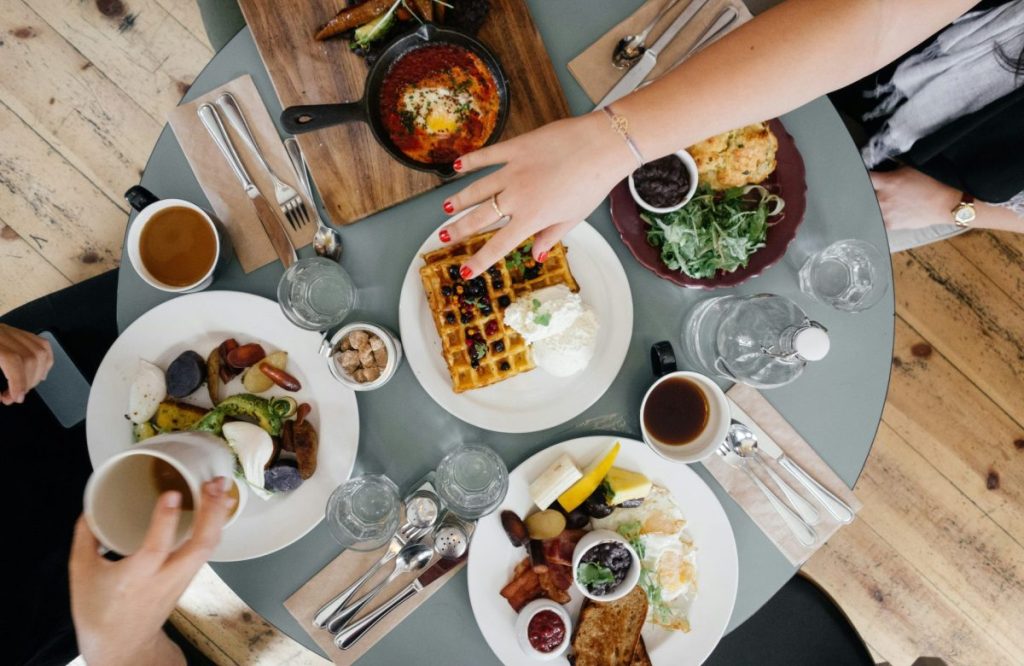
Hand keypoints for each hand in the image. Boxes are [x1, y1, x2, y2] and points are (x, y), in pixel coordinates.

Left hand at [0, 324, 52, 404]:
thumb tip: (2, 396)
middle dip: (27, 382)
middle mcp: (0, 333)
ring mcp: (8, 331)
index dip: (18, 381)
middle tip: (14, 396)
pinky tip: (37, 373)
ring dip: (37, 374)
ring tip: (23, 387)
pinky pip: (41, 344)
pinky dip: (44, 361)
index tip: (16, 397)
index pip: (12, 359)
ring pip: (40, 350)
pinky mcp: (14, 332)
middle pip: (30, 356)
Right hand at [70, 478, 235, 665]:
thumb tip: (91, 506)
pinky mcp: (188, 577)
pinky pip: (207, 550)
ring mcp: (181, 579)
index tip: (172, 494)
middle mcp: (165, 579)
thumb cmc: (99, 610)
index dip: (165, 520)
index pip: (155, 548)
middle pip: (199, 546)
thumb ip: (86, 537)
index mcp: (135, 579)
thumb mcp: (81, 574)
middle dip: (212, 513)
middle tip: (215, 484)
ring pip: (209, 548)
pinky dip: (215, 527)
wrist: (121, 645)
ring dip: (218, 517)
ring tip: (222, 488)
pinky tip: (218, 507)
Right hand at [438, 112, 633, 277]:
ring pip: (477, 189)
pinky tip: (457, 167)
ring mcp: (513, 171)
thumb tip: (537, 255)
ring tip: (447, 208)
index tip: (464, 271)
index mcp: (532, 218)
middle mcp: (516, 197)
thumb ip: (551, 236)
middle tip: (443, 237)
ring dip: (460, 200)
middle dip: (459, 230)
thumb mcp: (574, 218)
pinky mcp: (516, 148)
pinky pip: (487, 156)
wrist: (602, 146)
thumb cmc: (593, 184)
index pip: (498, 245)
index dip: (479, 261)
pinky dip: (471, 162)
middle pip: (480, 218)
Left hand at [869, 167, 961, 231]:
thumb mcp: (911, 169)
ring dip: (871, 205)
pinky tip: (882, 214)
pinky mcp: (891, 225)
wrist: (946, 204)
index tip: (859, 175)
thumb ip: (893, 170)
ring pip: (869, 209)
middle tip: (868, 190)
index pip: (864, 177)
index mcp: (887, 182)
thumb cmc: (932, 184)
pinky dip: (878, 217)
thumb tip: (884, 169)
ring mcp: (885, 213)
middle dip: (865, 192)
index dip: (860, 175)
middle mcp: (882, 199)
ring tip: (876, 203)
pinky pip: (877, 221)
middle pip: (863, 195)